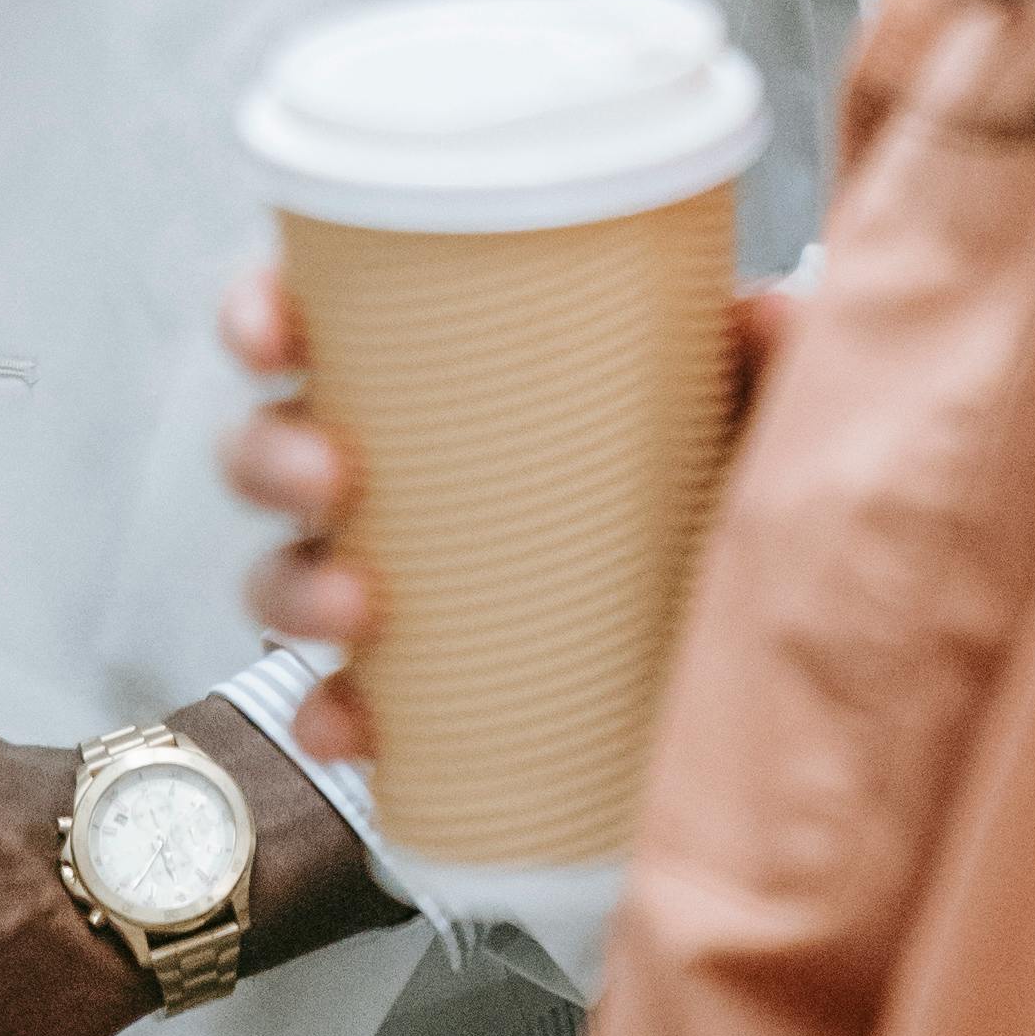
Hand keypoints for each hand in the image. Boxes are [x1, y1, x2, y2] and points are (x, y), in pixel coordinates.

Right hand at [222, 262, 798, 772]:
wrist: (753, 674)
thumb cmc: (718, 505)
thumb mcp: (744, 423)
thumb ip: (765, 367)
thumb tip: (774, 311)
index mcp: (445, 381)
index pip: (318, 317)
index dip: (261, 313)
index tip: (271, 330)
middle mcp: (400, 476)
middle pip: (271, 445)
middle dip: (268, 454)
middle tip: (332, 473)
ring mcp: (400, 591)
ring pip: (283, 571)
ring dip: (290, 583)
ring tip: (359, 603)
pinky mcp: (423, 700)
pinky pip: (339, 707)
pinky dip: (329, 714)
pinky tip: (352, 724)